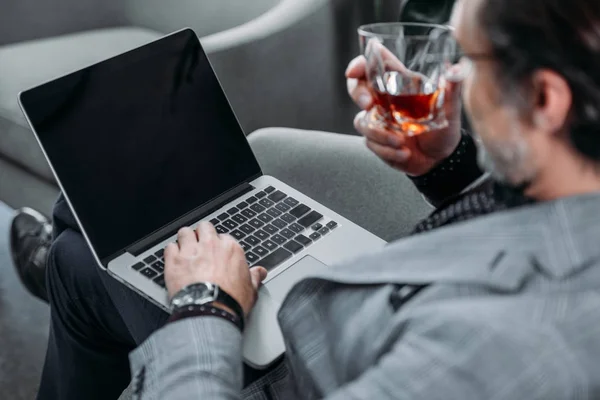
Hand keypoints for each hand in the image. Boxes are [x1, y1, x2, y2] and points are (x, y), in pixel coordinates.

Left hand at [164, 222, 267, 316]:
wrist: (209, 312)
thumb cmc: (230, 301)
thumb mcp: (251, 290)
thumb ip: (255, 277)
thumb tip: (260, 273)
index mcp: (230, 250)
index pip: (224, 237)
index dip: (219, 245)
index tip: (218, 253)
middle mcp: (210, 246)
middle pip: (204, 227)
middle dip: (202, 234)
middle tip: (201, 245)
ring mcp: (191, 251)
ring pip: (185, 232)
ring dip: (185, 239)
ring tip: (186, 248)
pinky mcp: (174, 261)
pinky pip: (170, 247)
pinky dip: (171, 252)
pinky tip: (174, 260)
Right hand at [346, 53, 463, 176]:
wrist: (440, 159)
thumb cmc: (444, 128)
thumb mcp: (450, 108)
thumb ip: (452, 88)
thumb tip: (457, 69)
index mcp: (400, 85)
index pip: (376, 66)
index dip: (360, 64)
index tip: (354, 71)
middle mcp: (385, 100)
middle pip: (357, 87)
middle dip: (357, 93)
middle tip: (368, 105)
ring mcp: (379, 120)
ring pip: (362, 120)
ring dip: (380, 134)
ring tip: (401, 143)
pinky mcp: (376, 140)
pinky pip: (370, 142)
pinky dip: (387, 150)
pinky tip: (403, 154)